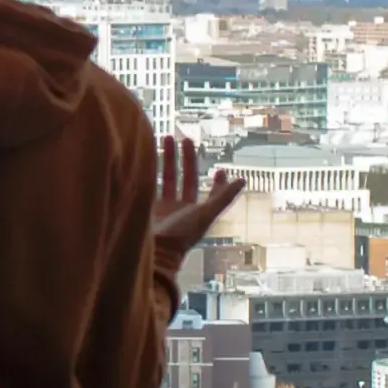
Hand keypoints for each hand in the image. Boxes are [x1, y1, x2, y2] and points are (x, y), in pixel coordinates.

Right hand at [150, 137, 245, 254]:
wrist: (151, 250)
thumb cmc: (181, 235)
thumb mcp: (205, 214)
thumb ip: (223, 197)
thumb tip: (243, 179)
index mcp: (197, 213)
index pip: (210, 194)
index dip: (217, 183)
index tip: (219, 170)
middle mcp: (180, 209)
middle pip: (186, 180)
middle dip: (187, 160)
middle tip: (186, 140)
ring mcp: (162, 207)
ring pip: (166, 178)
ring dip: (167, 159)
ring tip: (166, 138)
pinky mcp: (144, 205)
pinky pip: (148, 183)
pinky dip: (149, 169)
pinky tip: (148, 156)